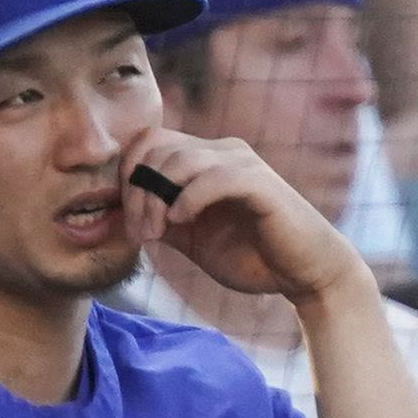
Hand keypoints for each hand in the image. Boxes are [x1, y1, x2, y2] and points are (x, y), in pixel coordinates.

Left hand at [121, 127, 365, 302]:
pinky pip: (214, 177)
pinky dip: (188, 198)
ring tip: (156, 233)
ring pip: (179, 160)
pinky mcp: (261, 184)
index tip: (125, 220)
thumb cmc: (247, 254)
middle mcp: (221, 152)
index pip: (147, 143)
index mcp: (203, 159)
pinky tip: (180, 221)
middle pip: (155, 150)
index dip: (126, 177)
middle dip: (136, 194)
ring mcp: (242, 164)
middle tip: (140, 233)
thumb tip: (116, 212)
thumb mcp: (187, 237)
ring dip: (155, 200)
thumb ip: (156, 218)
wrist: (301, 274)